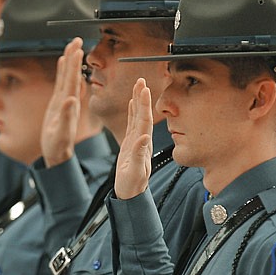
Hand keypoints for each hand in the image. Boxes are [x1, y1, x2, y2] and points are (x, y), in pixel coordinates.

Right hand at [42, 38, 83, 166]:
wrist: (58, 155)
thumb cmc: (58, 146)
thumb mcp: (61, 132)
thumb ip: (66, 116)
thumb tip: (71, 99)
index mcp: (70, 104)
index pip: (73, 80)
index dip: (75, 64)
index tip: (77, 49)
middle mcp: (69, 100)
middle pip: (72, 75)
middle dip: (74, 57)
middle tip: (77, 40)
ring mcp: (64, 101)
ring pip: (67, 77)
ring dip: (69, 61)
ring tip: (71, 46)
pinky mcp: (58, 104)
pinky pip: (61, 84)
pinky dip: (62, 72)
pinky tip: (63, 63)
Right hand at [114, 78, 152, 199]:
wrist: (131, 193)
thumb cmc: (132, 184)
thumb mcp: (134, 171)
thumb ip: (138, 154)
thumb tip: (143, 136)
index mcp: (143, 144)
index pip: (144, 120)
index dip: (144, 104)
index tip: (143, 89)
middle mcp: (142, 139)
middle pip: (143, 114)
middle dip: (142, 97)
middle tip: (140, 80)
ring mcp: (137, 140)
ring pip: (139, 116)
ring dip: (139, 101)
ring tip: (138, 86)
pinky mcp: (132, 142)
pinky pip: (133, 123)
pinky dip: (134, 111)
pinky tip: (134, 103)